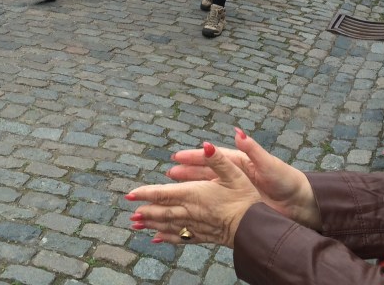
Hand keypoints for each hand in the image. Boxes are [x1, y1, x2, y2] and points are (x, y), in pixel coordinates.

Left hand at [128, 141, 261, 247]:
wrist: (254, 228)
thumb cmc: (244, 198)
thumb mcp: (234, 173)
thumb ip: (217, 159)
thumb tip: (206, 145)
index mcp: (194, 194)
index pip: (163, 193)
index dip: (146, 193)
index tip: (130, 194)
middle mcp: (190, 211)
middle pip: (161, 211)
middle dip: (145, 211)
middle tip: (130, 213)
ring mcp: (195, 225)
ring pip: (167, 225)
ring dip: (151, 224)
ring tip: (136, 224)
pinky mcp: (202, 236)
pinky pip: (179, 237)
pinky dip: (166, 238)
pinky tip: (157, 239)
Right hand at [163, 129, 319, 230]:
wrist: (299, 204)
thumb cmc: (286, 181)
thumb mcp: (269, 164)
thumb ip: (252, 148)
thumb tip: (237, 131)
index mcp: (240, 161)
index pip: (212, 157)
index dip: (194, 157)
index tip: (177, 156)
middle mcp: (234, 175)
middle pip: (205, 172)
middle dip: (186, 172)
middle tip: (169, 174)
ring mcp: (234, 191)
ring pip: (207, 188)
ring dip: (190, 188)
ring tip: (172, 189)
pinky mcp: (237, 205)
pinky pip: (215, 203)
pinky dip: (201, 204)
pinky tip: (190, 207)